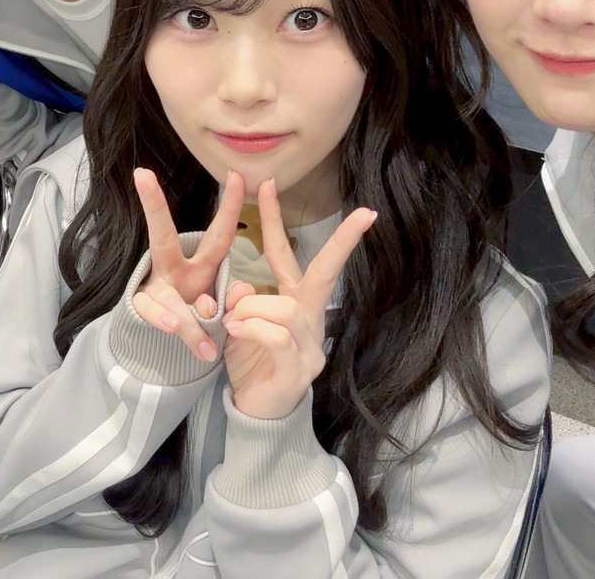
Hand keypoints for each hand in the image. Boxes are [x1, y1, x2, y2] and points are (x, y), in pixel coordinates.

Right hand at [131, 167, 244, 361]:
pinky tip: (172, 328)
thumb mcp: (219, 306)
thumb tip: (234, 297)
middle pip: (163, 236)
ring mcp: (156, 288)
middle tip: (143, 175)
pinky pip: (151, 312)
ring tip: (187, 330)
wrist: (165, 342)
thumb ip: (230, 300)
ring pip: (164, 291)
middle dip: (154, 205)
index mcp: (200, 264)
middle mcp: (173, 269)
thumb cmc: (198, 316)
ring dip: (183, 315)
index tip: (237, 174)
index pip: (219, 234)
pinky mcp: (141, 308)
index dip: (231, 207)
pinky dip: (164, 320)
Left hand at [222, 179, 375, 419]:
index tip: (267, 184)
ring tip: (232, 321)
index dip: (273, 220)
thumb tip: (241, 284)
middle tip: (363, 215)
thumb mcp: (235, 324)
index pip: (285, 254)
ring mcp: (310, 345)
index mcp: (292, 302)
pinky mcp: (300, 369)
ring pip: (287, 307)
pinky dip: (253, 330)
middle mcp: (309, 318)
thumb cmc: (249, 362)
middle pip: (326, 273)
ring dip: (253, 309)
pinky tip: (235, 332)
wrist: (255, 412)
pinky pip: (279, 338)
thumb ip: (238, 299)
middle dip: (342, 243)